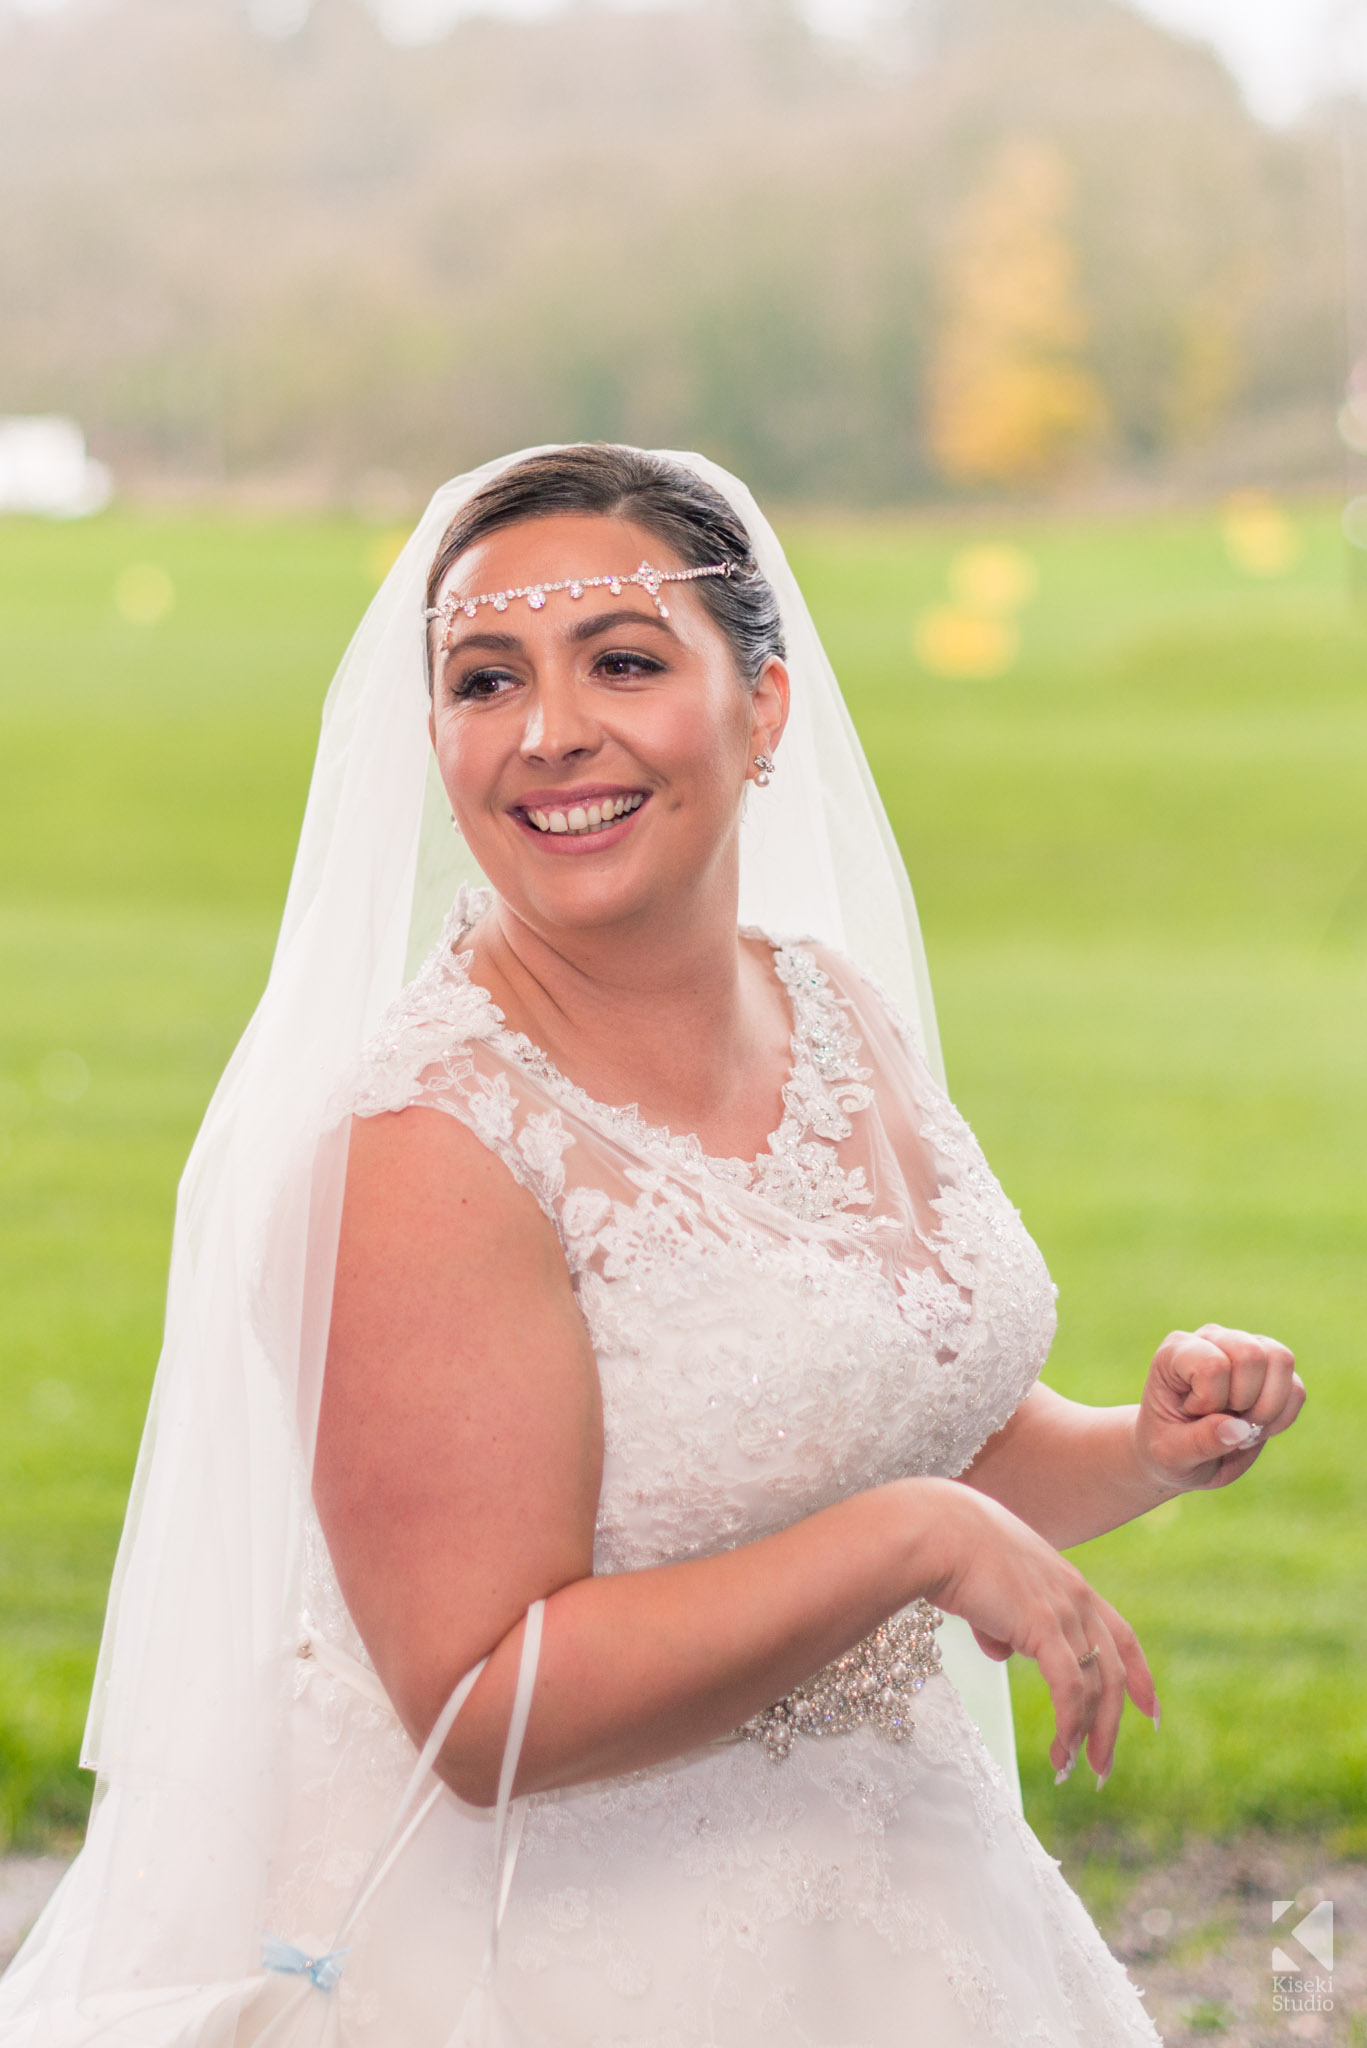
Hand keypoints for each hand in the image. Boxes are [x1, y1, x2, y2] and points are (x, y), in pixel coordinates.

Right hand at [917, 1481, 1157, 1786]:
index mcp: (1067, 1583)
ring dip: (1087, 1735)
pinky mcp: (1044, 1627)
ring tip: (1073, 1770)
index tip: (1150, 1709)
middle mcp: (1076, 1596)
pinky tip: (1060, 1752)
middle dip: (1112, 1723)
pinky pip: (1070, 1689)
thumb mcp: (989, 1586)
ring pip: (1095, 1686)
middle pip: (1113, 1671)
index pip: (1118, 1633)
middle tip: (1102, 1765)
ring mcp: (1064, 1611)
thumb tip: (1002, 1649)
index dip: (1137, 1673)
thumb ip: (1002, 1618)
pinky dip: (1070, 1725)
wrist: (936, 1530)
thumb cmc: (951, 1548)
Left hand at [1134, 1324, 1304, 1494]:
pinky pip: (1296, 1386)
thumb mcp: (1171, 1454)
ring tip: (1245, 1426)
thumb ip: (1201, 1441)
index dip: (1211, 1401)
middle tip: (1225, 1425)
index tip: (1192, 1416)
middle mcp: (1211, 1339)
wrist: (1182, 1455)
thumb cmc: (1166, 1449)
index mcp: (1177, 1352)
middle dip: (1246, 1402)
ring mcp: (1243, 1348)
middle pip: (1251, 1354)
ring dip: (1270, 1406)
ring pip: (1280, 1359)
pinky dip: (1284, 1417)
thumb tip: (1241, 1429)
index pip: (1213, 1365)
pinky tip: (1259, 1429)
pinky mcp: (1270, 1369)